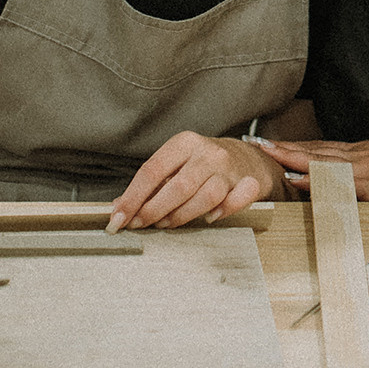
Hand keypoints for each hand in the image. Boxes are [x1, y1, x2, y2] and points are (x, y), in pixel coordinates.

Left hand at [107, 132, 281, 229]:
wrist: (248, 158)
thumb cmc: (204, 164)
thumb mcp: (175, 164)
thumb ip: (150, 185)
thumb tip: (119, 207)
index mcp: (184, 143)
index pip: (152, 170)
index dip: (133, 197)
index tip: (119, 217)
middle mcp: (208, 153)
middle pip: (178, 186)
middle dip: (153, 210)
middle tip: (140, 224)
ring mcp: (229, 169)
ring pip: (205, 197)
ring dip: (181, 216)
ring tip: (166, 223)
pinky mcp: (249, 183)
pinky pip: (237, 200)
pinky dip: (223, 212)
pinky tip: (210, 218)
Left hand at [257, 133, 368, 202]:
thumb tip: (366, 188)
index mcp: (363, 154)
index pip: (322, 149)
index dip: (297, 146)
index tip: (274, 143)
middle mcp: (357, 156)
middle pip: (313, 150)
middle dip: (283, 147)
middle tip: (256, 143)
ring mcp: (362, 167)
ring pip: (319, 160)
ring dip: (290, 156)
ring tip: (266, 153)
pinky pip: (336, 179)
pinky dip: (315, 178)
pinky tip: (298, 177)